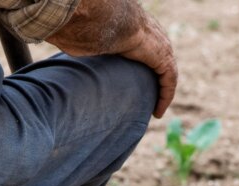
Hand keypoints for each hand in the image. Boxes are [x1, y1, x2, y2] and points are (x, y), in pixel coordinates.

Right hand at [47, 0, 177, 117]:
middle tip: (149, 101)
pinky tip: (158, 112)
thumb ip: (88, 45)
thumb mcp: (93, 39)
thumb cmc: (94, 26)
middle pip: (160, 64)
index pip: (147, 50)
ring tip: (155, 111)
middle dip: (156, 83)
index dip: (144, 67)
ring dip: (162, 94)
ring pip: (166, 76)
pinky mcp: (163, 59)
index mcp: (138, 30)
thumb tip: (69, 51)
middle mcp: (154, 37)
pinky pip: (168, 82)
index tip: (138, 83)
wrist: (105, 20)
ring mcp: (161, 47)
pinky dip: (164, 97)